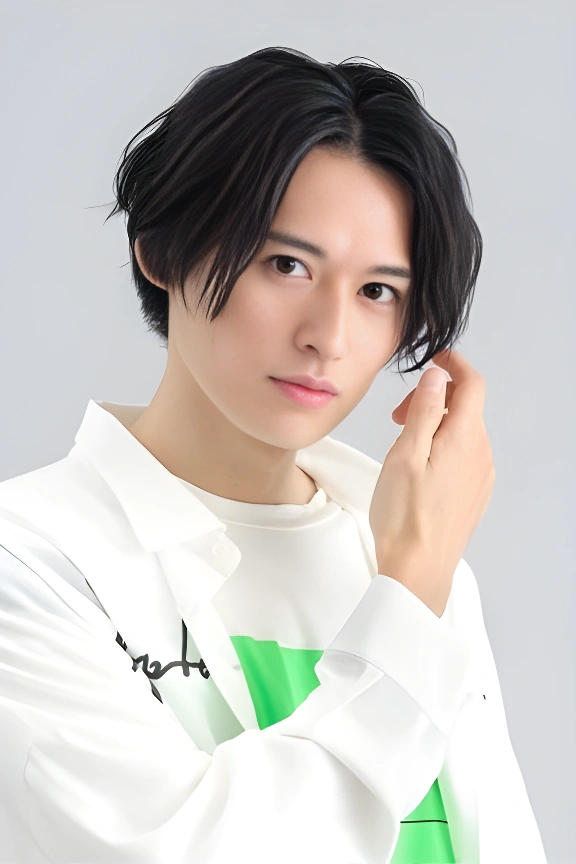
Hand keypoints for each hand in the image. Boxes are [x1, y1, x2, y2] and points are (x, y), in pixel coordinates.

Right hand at [368, 348, 495, 616]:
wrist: (418, 569)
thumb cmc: (404, 516)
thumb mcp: (406, 453)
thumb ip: (425, 410)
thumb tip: (438, 376)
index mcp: (466, 438)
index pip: (473, 385)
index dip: (456, 365)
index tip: (437, 359)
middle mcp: (482, 454)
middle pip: (466, 408)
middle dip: (435, 399)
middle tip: (399, 415)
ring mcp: (481, 477)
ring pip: (464, 433)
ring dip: (438, 425)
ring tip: (403, 445)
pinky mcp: (474, 495)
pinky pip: (465, 456)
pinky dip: (444, 447)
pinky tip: (418, 467)